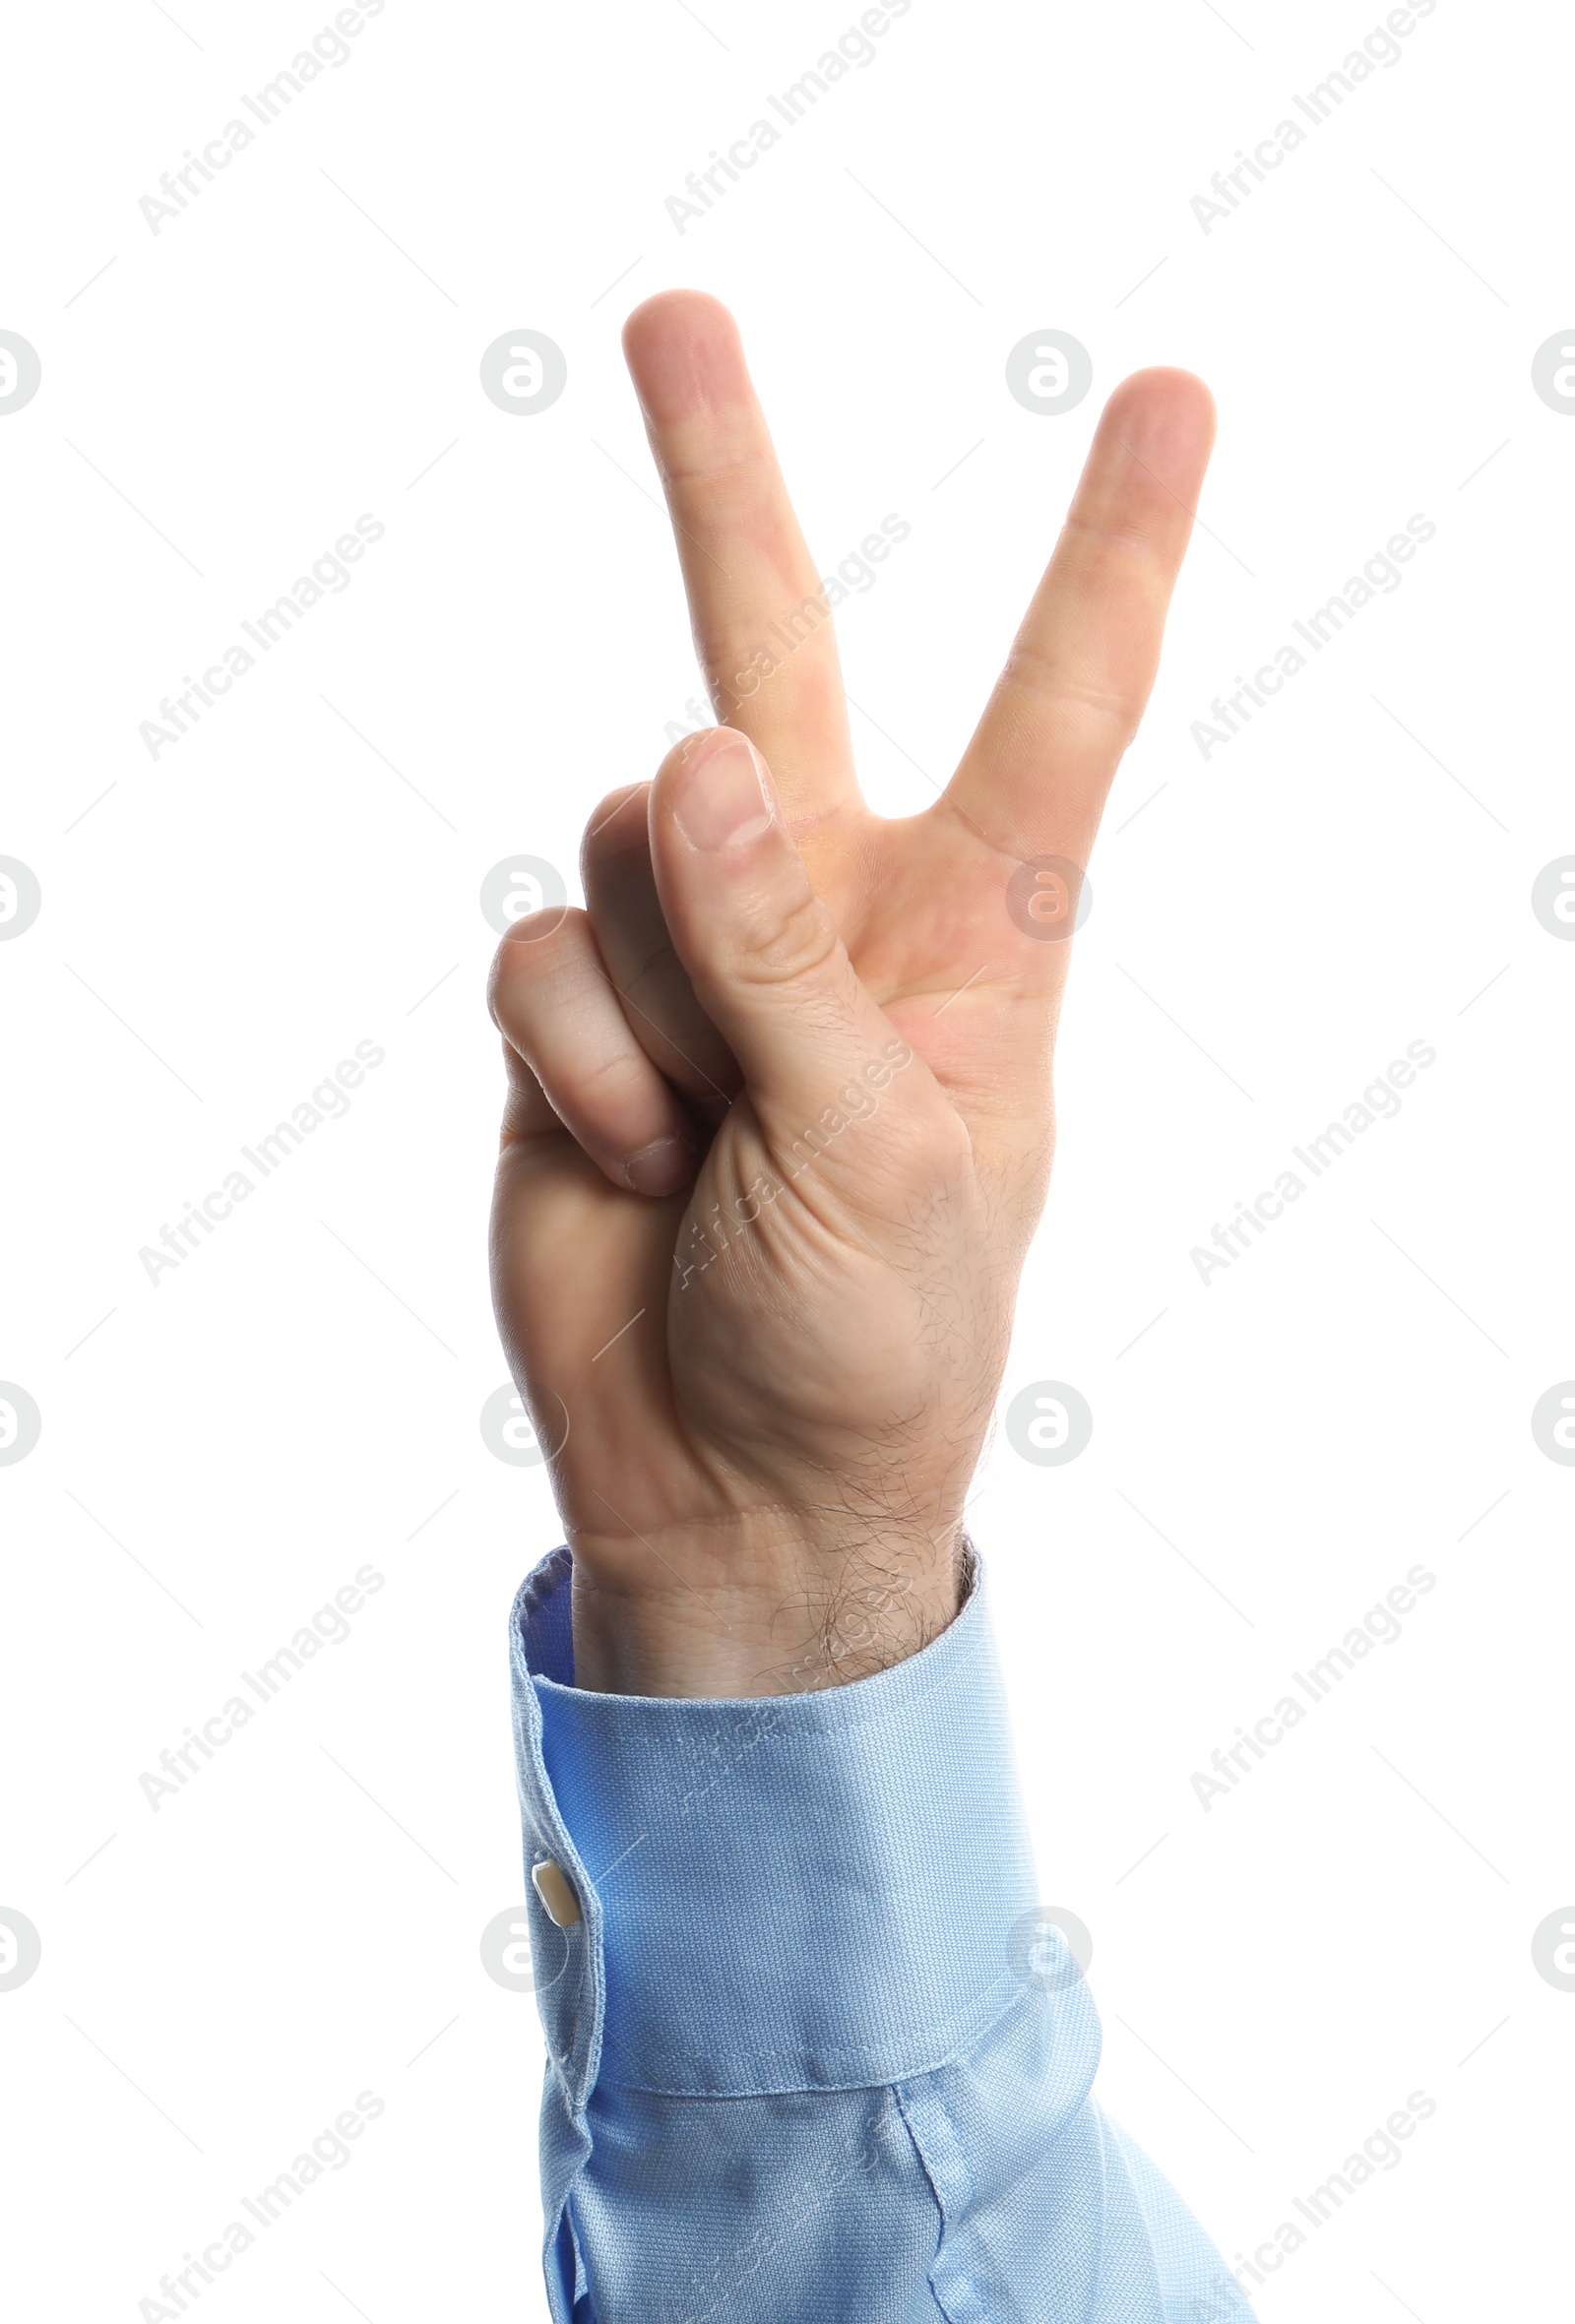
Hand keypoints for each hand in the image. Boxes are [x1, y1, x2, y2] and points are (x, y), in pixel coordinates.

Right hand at [489, 292, 1213, 1695]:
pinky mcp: (581, 1014)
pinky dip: (578, 1062)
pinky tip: (630, 1159)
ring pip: (626, 835)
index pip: (1061, 709)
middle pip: (771, 652)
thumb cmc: (871, 1342)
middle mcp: (831, 908)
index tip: (1171, 405)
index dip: (1115, 554)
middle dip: (722, 490)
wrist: (733, 1484)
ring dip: (660, 998)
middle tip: (674, 319)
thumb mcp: (883, 1154)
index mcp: (979, 932)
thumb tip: (691, 762)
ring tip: (705, 1141)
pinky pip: (538, 948)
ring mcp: (697, 955)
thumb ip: (792, 959)